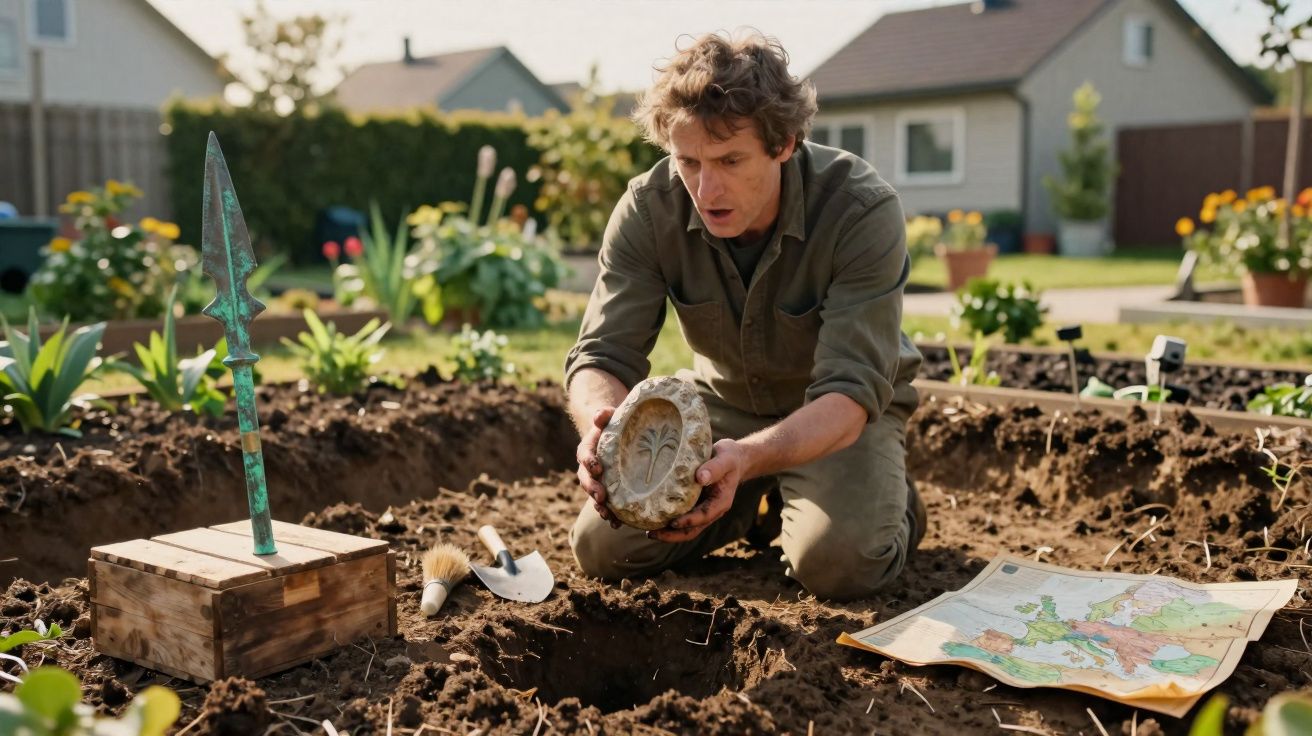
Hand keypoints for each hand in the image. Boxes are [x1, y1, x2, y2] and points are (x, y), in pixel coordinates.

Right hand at [576, 407, 619, 527]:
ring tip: (608, 516)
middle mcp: (588, 468)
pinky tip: (618, 524)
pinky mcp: (606, 492)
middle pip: (585, 480)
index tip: (597, 468)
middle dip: (592, 489)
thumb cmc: (615, 426)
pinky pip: (605, 505)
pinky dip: (610, 515)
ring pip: (593, 496)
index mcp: (588, 449)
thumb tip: (600, 416)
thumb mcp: (611, 417)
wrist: (619, 438)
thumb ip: (604, 415)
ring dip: (599, 506)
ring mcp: (596, 482)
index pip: (584, 455)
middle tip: (601, 497)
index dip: (589, 462)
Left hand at [649, 439, 747, 542]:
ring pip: (687, 529)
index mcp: (721, 502)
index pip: (704, 516)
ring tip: (650, 532)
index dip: (689, 521)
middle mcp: (712, 510)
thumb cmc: (729, 457)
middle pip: (693, 530)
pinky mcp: (695, 505)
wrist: (733, 458)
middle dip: (673, 535)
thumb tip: (700, 477)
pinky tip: (654, 519)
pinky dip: (669, 523)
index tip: (673, 522)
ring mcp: (703, 510)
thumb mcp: (725, 459)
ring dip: (669, 533)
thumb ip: (715, 468)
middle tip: (652, 534)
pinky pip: (683, 518)